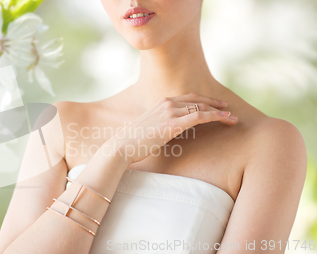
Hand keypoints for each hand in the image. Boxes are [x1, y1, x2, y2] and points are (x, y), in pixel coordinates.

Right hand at [109, 93, 236, 162]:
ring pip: (202, 107)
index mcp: (160, 103)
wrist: (122, 147)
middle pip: (197, 99)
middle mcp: (166, 103)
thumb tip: (165, 133)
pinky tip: (227, 119)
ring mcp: (170, 112)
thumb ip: (159, 127)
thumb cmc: (132, 143)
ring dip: (220, 112)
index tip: (215, 105)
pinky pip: (200, 116)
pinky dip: (216, 116)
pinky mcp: (174, 123)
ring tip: (233, 117)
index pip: (187, 98)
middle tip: (228, 108)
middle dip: (215, 103)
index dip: (203, 100)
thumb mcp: (147, 130)